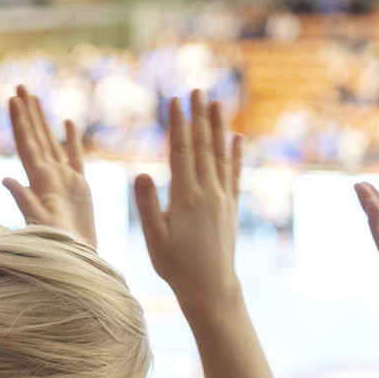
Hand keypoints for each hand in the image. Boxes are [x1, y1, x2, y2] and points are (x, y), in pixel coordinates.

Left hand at [2, 85, 96, 246]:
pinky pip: (75, 158)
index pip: (26, 145)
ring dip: (43, 121)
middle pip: (36, 137)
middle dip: (27, 112)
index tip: (13, 99)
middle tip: (19, 86)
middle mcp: (48, 177)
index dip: (20, 122)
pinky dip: (71, 141)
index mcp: (39, 181)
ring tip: (35, 98)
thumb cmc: (57, 246)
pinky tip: (67, 123)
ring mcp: (64, 181)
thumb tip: (5, 180)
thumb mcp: (39, 223)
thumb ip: (25, 201)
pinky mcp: (80, 188)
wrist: (77, 261)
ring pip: (52, 143)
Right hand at [134, 91, 242, 308]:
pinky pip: (234, 173)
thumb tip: (141, 173)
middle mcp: (208, 192)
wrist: (211, 288)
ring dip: (217, 127)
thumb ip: (147, 205)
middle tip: (196, 89)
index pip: (180, 151)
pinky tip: (237, 137)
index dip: (177, 124)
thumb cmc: (177, 267)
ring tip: (217, 103)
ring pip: (219, 154)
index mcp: (186, 197)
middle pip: (202, 146)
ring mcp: (222, 198)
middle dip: (198, 116)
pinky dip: (235, 154)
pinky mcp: (231, 207)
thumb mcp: (155, 239)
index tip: (174, 100)